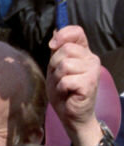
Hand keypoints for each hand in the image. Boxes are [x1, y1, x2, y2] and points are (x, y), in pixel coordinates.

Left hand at [48, 25, 106, 145]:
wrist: (70, 114)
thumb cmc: (63, 90)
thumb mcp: (55, 66)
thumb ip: (57, 49)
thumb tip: (55, 31)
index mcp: (84, 52)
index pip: (77, 31)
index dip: (62, 35)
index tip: (53, 46)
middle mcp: (92, 59)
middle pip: (66, 48)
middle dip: (54, 63)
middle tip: (59, 76)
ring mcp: (93, 71)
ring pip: (64, 64)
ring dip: (57, 77)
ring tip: (64, 85)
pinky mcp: (90, 84)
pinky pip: (66, 79)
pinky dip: (61, 87)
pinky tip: (67, 93)